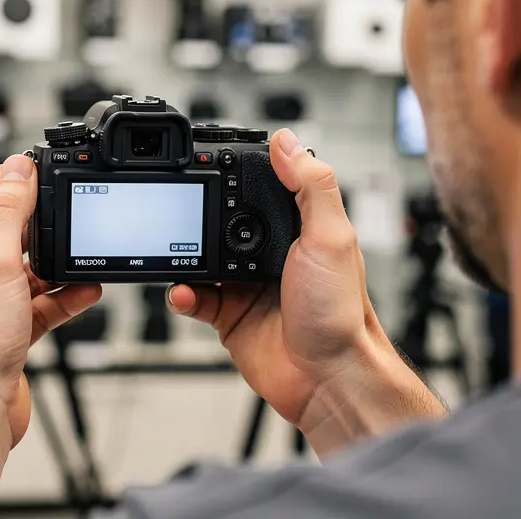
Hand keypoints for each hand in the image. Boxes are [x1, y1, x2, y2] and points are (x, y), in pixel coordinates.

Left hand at [0, 155, 101, 447]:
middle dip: (32, 224)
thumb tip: (18, 170)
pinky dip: (57, 296)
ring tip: (80, 256)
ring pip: (18, 269)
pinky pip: (32, 302)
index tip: (30, 171)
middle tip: (61, 212)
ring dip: (51, 264)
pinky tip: (83, 291)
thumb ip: (8, 210)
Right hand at [169, 130, 442, 452]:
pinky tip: (184, 291)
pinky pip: (195, 297)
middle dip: (200, 216)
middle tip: (183, 211)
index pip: (262, 188)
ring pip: (202, 258)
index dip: (238, 174)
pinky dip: (183, 292)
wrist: (328, 379)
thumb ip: (311, 185)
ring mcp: (247, 285)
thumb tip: (288, 141)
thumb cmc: (341, 313)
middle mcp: (271, 253)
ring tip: (179, 252)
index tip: (210, 162)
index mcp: (298, 228)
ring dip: (185, 255)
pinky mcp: (229, 316)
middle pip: (224, 221)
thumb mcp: (331, 237)